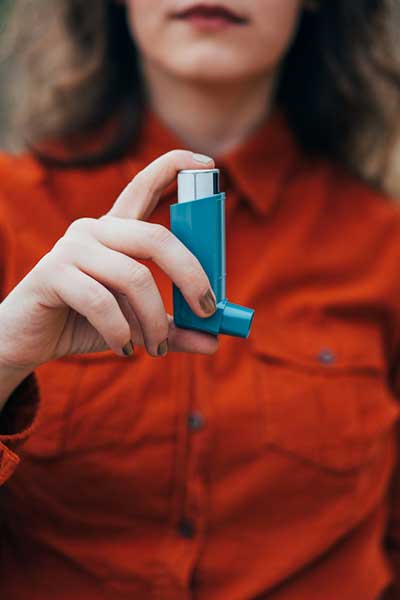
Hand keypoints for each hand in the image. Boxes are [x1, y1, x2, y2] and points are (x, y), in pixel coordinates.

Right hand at [0, 150, 218, 381]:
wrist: (28, 340)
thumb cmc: (84, 323)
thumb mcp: (135, 325)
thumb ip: (171, 329)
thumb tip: (213, 343)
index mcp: (117, 232)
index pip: (145, 186)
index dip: (175, 168)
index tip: (209, 164)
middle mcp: (95, 230)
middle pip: (157, 237)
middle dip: (191, 275)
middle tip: (208, 310)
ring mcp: (72, 248)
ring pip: (134, 277)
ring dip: (154, 321)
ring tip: (155, 348)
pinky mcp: (52, 272)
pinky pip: (101, 302)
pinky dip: (120, 332)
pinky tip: (123, 348)